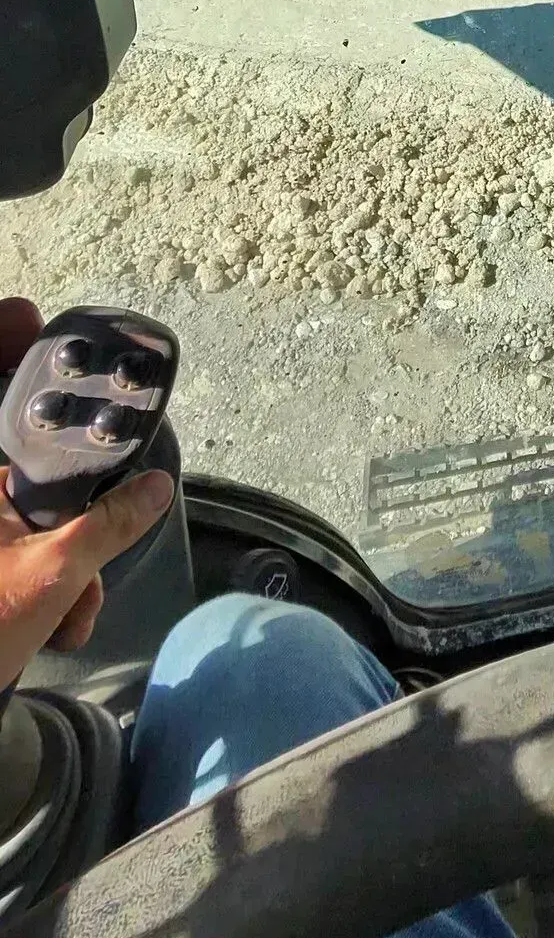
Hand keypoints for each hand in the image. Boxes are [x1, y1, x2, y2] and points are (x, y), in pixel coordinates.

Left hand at [0, 298, 173, 687]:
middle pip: (15, 456)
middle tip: (98, 530)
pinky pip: (15, 548)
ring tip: (73, 607)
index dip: (4, 345)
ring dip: (63, 559)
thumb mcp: (53, 574)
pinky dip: (45, 580)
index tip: (28, 314)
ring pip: (19, 514)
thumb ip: (109, 522)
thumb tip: (154, 485)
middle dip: (70, 498)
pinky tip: (58, 624)